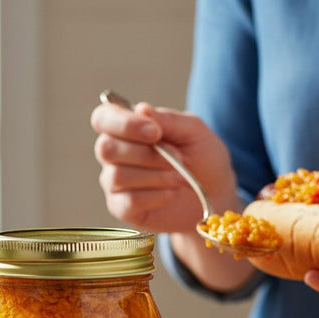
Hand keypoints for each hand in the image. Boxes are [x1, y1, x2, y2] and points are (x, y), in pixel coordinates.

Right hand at [91, 99, 236, 233]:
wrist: (215, 195)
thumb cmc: (202, 158)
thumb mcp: (192, 131)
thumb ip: (166, 119)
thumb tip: (140, 109)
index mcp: (127, 128)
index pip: (103, 118)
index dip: (123, 124)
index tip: (155, 133)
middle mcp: (114, 154)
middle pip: (106, 149)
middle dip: (147, 154)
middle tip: (178, 158)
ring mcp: (115, 183)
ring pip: (117, 176)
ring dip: (156, 176)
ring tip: (180, 178)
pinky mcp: (122, 208)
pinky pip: (128, 201)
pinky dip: (156, 196)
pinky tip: (172, 194)